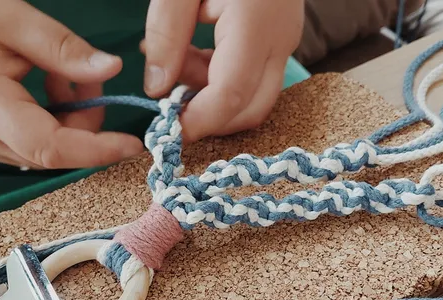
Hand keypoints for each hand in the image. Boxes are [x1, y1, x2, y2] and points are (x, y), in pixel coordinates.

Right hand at [0, 0, 143, 168]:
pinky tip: (39, 82)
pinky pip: (28, 142)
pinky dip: (48, 118)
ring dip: (67, 117)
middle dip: (86, 122)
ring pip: (44, 149)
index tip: (131, 143)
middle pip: (55, 152)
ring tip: (55, 69)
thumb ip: (63, 48)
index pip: (53, 147)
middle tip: (86, 73)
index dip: (97, 149)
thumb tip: (112, 69)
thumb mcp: (9, 19)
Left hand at [142, 0, 303, 141]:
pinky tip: (193, 49)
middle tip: (168, 100)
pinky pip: (255, 74)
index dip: (197, 123)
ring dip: (212, 94)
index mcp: (253, 25)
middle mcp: (278, 40)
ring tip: (174, 59)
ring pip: (254, 95)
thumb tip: (157, 89)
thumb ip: (166, 34)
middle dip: (209, 117)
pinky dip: (222, 76)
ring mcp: (285, 38)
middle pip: (250, 109)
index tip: (164, 131)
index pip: (229, 97)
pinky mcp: (281, 34)